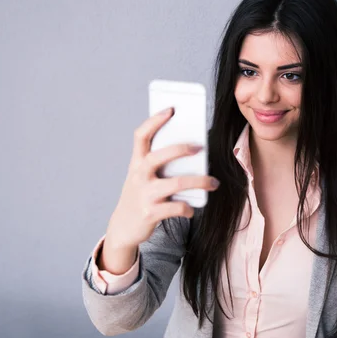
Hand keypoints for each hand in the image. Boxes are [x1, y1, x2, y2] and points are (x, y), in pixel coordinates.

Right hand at [106, 107, 219, 248]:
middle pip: (159, 156)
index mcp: (136, 163)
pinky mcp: (151, 213)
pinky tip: (192, 208)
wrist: (123, 228)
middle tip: (200, 148)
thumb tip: (193, 153)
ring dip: (199, 181)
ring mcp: (144, 195)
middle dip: (181, 149)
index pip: (141, 136)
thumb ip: (160, 166)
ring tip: (213, 183)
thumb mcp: (142, 178)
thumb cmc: (139, 197)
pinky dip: (188, 208)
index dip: (154, 121)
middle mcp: (138, 176)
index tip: (171, 110)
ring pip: (176, 183)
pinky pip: (176, 207)